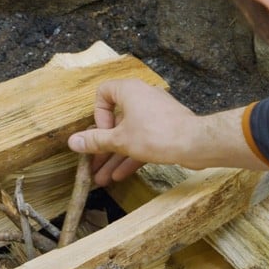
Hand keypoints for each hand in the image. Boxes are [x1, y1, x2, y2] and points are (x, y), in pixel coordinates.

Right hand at [68, 78, 265, 184]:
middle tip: (92, 164)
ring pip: (128, 134)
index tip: (102, 133)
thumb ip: (95, 141)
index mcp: (129, 91)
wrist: (196, 143)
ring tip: (102, 178)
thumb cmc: (156, 135)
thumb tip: (73, 142)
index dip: (98, 114)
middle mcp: (141, 98)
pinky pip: (142, 140)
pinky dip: (131, 156)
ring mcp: (154, 114)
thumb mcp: (120, 140)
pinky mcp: (164, 129)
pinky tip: (119, 176)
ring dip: (114, 156)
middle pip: (114, 121)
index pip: (102, 93)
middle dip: (102, 146)